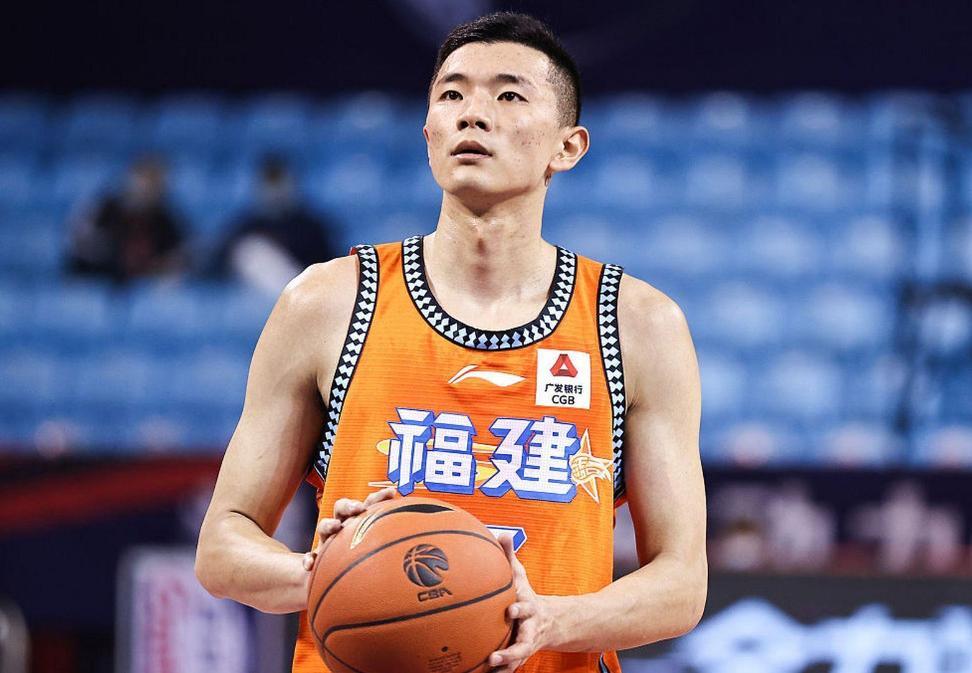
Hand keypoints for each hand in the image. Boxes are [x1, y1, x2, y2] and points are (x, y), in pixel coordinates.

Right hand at [302, 486, 396, 571]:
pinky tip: (310, 566)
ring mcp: (328, 542)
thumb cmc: (362, 559)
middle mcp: (343, 527)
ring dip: (329, 524)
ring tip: (336, 526)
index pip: (369, 503)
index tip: (392, 493)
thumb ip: (398, 546)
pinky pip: (309, 559)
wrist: (333, 578)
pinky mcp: (317, 560)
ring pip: (324, 526)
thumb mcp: (379, 551)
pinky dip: (309, 560)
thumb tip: (431, 545)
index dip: (379, 497)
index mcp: (360, 521)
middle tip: (359, 508)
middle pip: (342, 507)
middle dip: (350, 504)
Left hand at [489, 534, 554, 672]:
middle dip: (513, 649)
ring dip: (505, 665)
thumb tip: (502, 533)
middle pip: (524, 641)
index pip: (526, 606)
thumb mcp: (520, 576)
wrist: (552, 622)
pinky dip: (502, 672)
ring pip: (518, 658)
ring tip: (491, 668)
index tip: (510, 610)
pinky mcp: (520, 655)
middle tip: (496, 656)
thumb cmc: (526, 595)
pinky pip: (511, 666)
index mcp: (528, 607)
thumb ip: (509, 556)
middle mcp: (529, 628)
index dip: (520, 608)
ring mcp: (526, 644)